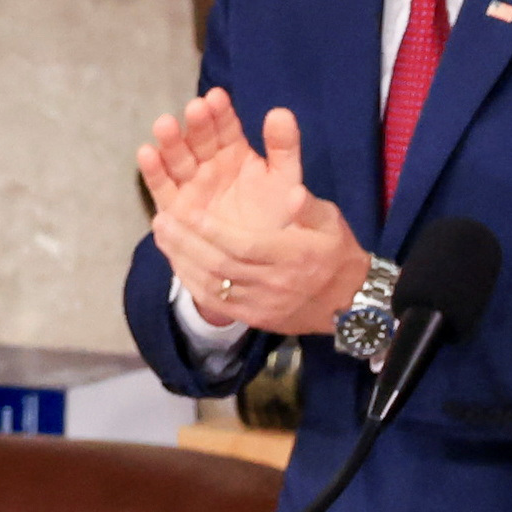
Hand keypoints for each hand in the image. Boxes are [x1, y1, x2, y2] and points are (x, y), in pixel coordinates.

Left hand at [135, 90, 365, 338]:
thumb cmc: (335, 252)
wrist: (349, 302)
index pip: (246, 246)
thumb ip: (308, 207)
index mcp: (293, 255)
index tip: (191, 213)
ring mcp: (262, 304)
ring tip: (162, 236)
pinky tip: (176, 263)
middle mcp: (275, 283)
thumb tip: (292, 193)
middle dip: (188, 243)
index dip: (215, 232)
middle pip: (222, 266)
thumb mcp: (331, 221)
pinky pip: (217, 303)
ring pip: (215, 286)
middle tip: (162, 220)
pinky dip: (193, 284)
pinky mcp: (255, 318)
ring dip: (183, 261)